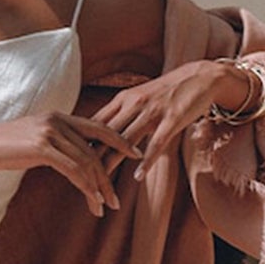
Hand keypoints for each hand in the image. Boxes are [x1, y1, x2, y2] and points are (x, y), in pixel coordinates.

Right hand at [0, 113, 140, 216]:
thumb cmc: (1, 146)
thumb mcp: (33, 139)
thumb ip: (54, 143)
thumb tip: (70, 157)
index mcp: (59, 116)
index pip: (98, 127)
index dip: (119, 141)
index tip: (135, 155)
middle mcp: (58, 120)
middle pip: (97, 147)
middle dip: (110, 175)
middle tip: (118, 199)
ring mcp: (50, 132)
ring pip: (87, 161)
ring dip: (100, 187)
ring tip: (106, 207)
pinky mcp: (42, 147)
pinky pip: (73, 169)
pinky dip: (86, 187)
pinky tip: (91, 201)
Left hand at [87, 62, 243, 179]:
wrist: (200, 77)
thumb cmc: (166, 92)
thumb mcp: (138, 99)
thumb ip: (120, 116)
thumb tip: (96, 135)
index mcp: (122, 100)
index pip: (94, 125)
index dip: (79, 144)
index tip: (65, 164)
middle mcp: (133, 104)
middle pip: (105, 136)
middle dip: (91, 160)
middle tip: (77, 182)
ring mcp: (152, 111)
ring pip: (125, 141)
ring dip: (113, 165)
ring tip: (101, 186)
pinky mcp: (172, 119)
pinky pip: (156, 142)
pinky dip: (145, 160)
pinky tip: (137, 176)